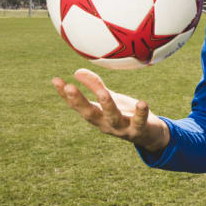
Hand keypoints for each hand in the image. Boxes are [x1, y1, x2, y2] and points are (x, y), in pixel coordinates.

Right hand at [52, 68, 169, 151]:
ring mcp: (122, 129)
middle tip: (69, 87)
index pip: (77, 105)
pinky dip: (141, 114)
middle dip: (79, 101)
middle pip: (90, 113)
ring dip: (107, 105)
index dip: (65, 95)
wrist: (150, 135)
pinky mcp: (139, 130)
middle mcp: (106, 124)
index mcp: (97, 116)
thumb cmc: (125, 114)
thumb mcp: (109, 99)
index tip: (55, 80)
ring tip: (104, 92)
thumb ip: (95, 86)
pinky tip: (142, 103)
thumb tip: (77, 71)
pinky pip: (140, 122)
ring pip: (113, 118)